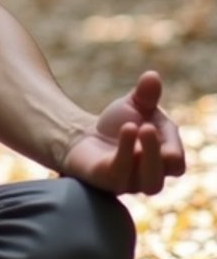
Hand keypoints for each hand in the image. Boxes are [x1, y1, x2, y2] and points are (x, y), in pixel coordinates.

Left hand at [62, 71, 185, 195]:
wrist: (82, 137)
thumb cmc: (116, 124)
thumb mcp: (134, 105)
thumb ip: (146, 94)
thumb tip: (152, 76)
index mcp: (161, 159)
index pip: (176, 161)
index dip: (173, 144)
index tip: (154, 119)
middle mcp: (149, 175)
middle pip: (167, 174)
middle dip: (159, 151)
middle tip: (148, 127)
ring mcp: (129, 182)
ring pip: (150, 182)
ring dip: (147, 155)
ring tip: (133, 126)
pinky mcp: (106, 180)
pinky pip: (120, 173)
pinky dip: (125, 151)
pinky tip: (125, 129)